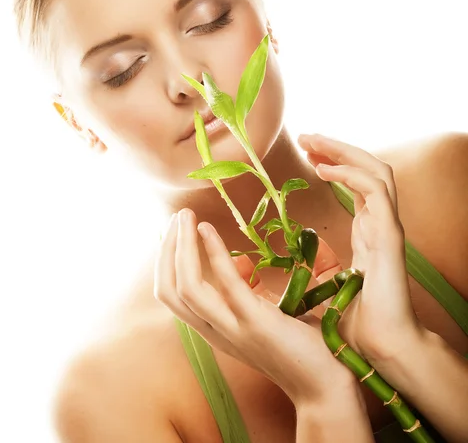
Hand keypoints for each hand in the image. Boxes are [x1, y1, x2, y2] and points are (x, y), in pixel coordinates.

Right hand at [154, 209, 358, 406]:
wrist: (326, 388)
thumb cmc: (300, 348)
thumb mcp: (265, 314)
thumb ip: (248, 291)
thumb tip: (238, 259)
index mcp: (215, 329)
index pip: (173, 295)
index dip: (168, 261)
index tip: (178, 231)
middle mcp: (216, 332)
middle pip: (170, 290)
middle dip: (167, 250)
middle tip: (179, 216)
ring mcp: (234, 329)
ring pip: (186, 288)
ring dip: (181, 247)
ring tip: (187, 218)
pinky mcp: (256, 323)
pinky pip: (226, 283)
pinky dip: (213, 252)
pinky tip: (208, 229)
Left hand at [297, 133, 423, 364]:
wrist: (382, 349)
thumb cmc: (357, 324)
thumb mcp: (329, 287)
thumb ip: (317, 270)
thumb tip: (292, 268)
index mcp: (368, 232)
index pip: (356, 184)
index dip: (335, 163)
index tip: (308, 153)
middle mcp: (380, 224)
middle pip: (367, 169)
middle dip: (337, 148)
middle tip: (307, 137)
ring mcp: (387, 227)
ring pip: (376, 171)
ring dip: (344, 152)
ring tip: (313, 143)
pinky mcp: (389, 236)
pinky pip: (374, 191)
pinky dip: (350, 174)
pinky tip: (323, 170)